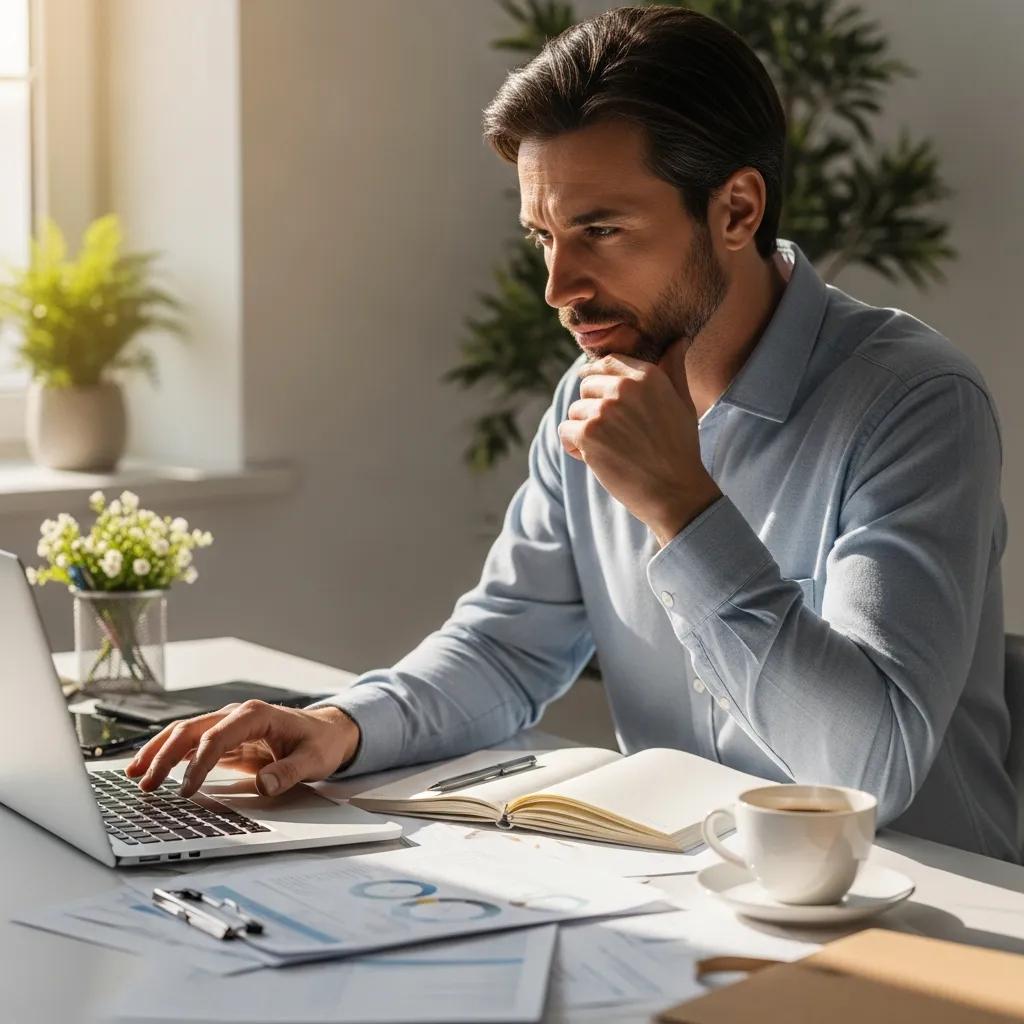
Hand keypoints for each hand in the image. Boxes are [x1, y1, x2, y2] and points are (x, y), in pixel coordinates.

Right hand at [124, 701, 360, 797]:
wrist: (328, 732)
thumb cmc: (321, 743)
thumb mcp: (313, 760)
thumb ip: (289, 772)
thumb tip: (264, 784)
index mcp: (255, 715)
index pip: (217, 737)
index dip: (199, 763)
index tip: (186, 789)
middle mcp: (236, 715)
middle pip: (191, 730)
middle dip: (165, 755)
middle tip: (145, 784)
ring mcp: (228, 725)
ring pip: (184, 734)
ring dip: (158, 752)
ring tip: (134, 774)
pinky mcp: (225, 738)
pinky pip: (191, 744)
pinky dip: (169, 754)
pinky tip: (150, 768)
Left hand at [558, 340, 720, 545]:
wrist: (675, 490)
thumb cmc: (680, 448)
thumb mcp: (682, 402)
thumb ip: (673, 369)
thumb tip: (679, 339)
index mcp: (646, 375)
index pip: (607, 363)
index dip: (598, 378)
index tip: (599, 395)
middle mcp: (624, 387)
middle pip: (586, 387)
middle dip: (593, 409)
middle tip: (614, 434)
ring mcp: (603, 410)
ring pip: (575, 411)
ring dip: (584, 431)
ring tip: (609, 449)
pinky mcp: (588, 434)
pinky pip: (565, 431)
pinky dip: (574, 447)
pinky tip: (596, 459)